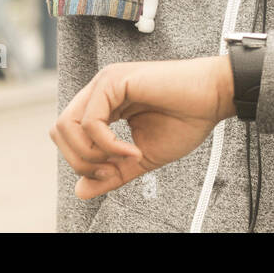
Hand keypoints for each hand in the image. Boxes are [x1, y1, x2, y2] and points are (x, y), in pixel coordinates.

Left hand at [49, 55, 235, 199]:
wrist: (214, 97)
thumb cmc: (187, 119)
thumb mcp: (142, 156)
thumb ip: (112, 172)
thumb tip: (80, 191)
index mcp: (105, 104)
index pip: (69, 136)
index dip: (82, 161)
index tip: (112, 172)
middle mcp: (100, 91)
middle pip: (60, 131)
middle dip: (80, 160)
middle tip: (111, 169)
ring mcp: (105, 83)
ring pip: (66, 126)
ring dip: (91, 153)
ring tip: (123, 158)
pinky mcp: (113, 81)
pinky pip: (91, 122)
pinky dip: (108, 145)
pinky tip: (133, 149)